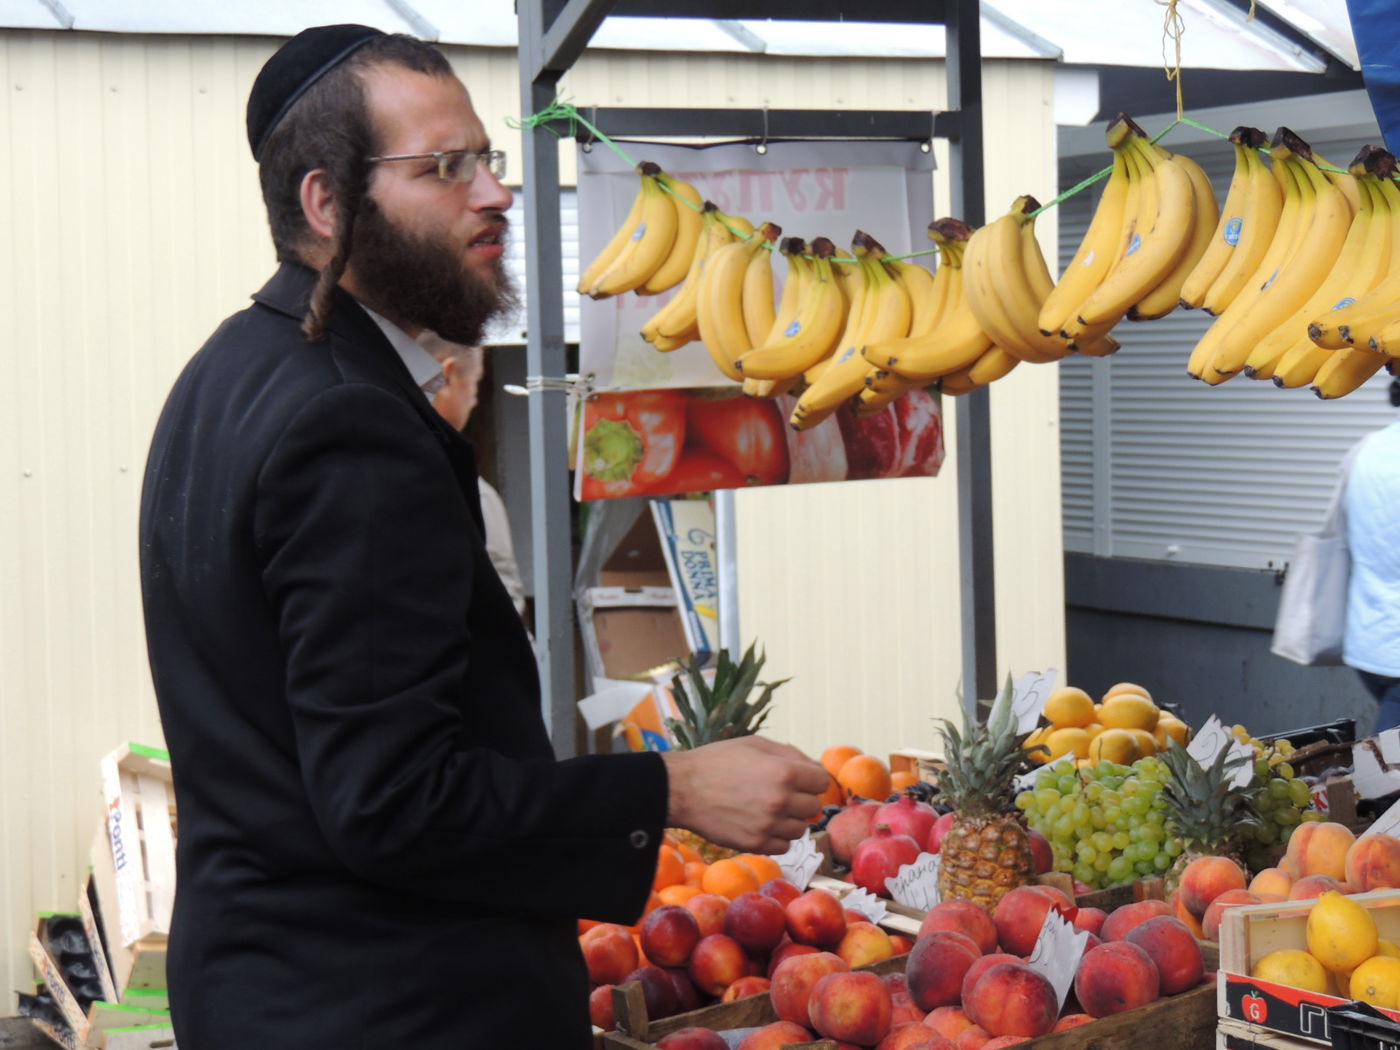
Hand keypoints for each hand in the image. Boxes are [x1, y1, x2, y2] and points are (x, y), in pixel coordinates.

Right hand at [661, 736, 829, 854]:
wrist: (682, 789)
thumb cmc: (718, 761)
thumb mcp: (755, 745)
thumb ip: (791, 754)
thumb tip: (817, 770)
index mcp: (785, 772)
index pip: (822, 782)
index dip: (812, 779)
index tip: (800, 779)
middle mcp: (781, 801)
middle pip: (814, 807)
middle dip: (802, 799)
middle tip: (781, 793)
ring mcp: (768, 825)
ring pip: (801, 829)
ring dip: (790, 820)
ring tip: (768, 809)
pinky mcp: (755, 844)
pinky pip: (784, 846)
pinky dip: (777, 837)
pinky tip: (761, 824)